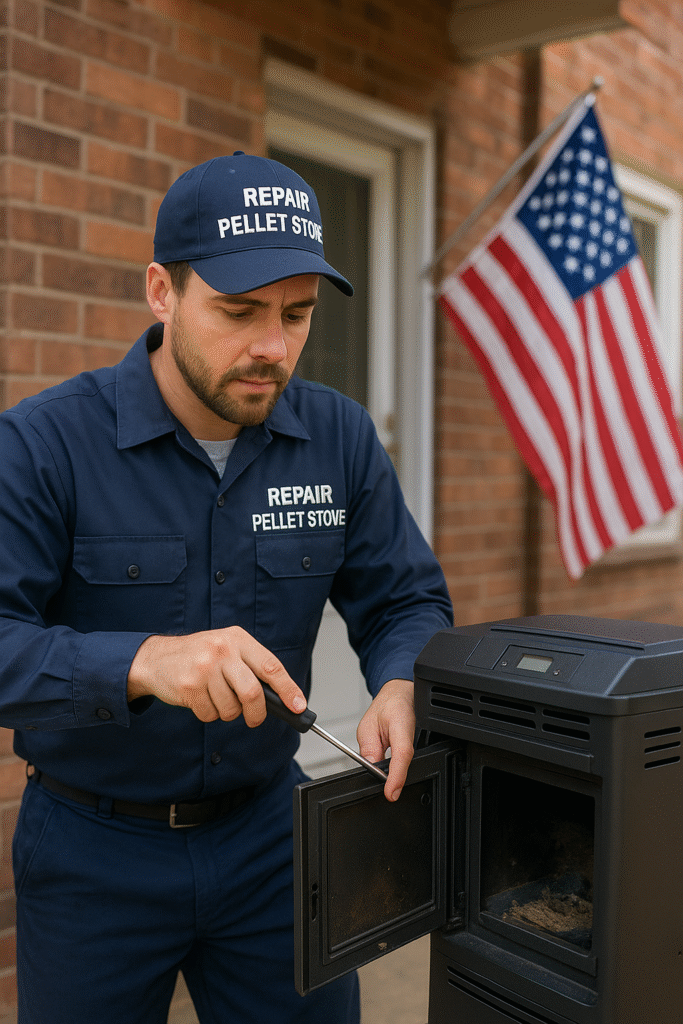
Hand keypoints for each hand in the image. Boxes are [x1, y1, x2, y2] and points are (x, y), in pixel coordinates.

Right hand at [127, 626, 306, 725]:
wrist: (155, 658)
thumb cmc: (198, 656)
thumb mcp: (227, 648)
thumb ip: (252, 667)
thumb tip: (281, 698)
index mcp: (238, 638)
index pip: (271, 666)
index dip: (288, 689)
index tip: (298, 706)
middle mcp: (222, 650)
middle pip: (253, 692)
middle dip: (257, 713)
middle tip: (254, 719)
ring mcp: (205, 667)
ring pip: (231, 708)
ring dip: (227, 712)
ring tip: (215, 697)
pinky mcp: (189, 686)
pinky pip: (210, 714)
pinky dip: (209, 714)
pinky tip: (200, 698)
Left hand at [356, 678, 414, 802]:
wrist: (401, 697)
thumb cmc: (386, 706)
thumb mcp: (368, 725)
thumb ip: (369, 747)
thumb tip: (371, 768)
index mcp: (401, 724)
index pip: (402, 754)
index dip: (397, 777)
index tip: (390, 793)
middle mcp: (414, 735)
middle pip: (406, 766)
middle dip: (392, 779)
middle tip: (378, 780)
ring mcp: (419, 744)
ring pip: (407, 767)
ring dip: (393, 774)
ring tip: (382, 763)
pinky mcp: (418, 749)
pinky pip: (407, 764)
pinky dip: (397, 771)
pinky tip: (389, 769)